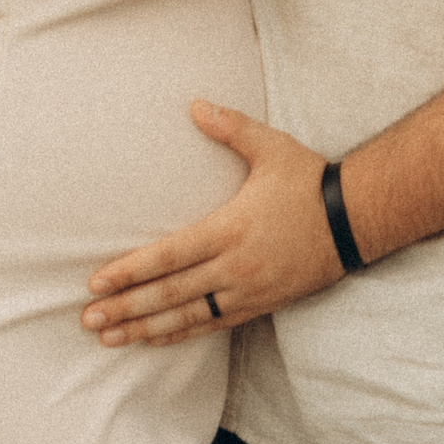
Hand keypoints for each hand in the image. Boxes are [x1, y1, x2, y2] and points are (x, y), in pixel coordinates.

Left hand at [81, 100, 343, 347]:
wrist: (355, 220)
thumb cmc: (309, 180)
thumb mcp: (272, 147)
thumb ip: (231, 127)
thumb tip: (195, 104)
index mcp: (231, 227)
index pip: (169, 255)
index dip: (130, 271)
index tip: (96, 282)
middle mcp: (235, 265)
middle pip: (170, 292)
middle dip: (126, 307)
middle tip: (89, 319)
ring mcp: (247, 289)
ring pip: (186, 315)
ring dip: (144, 327)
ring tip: (109, 337)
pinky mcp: (259, 304)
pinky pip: (211, 324)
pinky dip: (179, 333)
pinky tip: (153, 339)